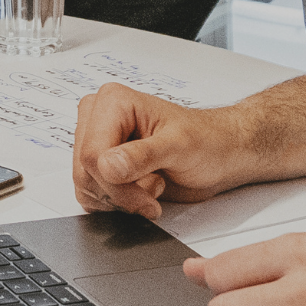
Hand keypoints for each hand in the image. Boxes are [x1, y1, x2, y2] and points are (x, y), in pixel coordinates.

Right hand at [73, 83, 274, 218]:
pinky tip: (142, 191)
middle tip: (154, 189)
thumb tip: (108, 166)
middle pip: (85, 172)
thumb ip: (143, 156)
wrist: (220, 155)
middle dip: (121, 192)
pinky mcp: (101, 165)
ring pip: (86, 187)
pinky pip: (91, 195)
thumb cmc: (207, 141)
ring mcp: (98, 142)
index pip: (92, 154)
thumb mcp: (180, 146)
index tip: (149, 193)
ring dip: (121, 199)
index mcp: (112, 102)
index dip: (117, 184)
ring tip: (152, 184)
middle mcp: (99, 119)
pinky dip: (117, 203)